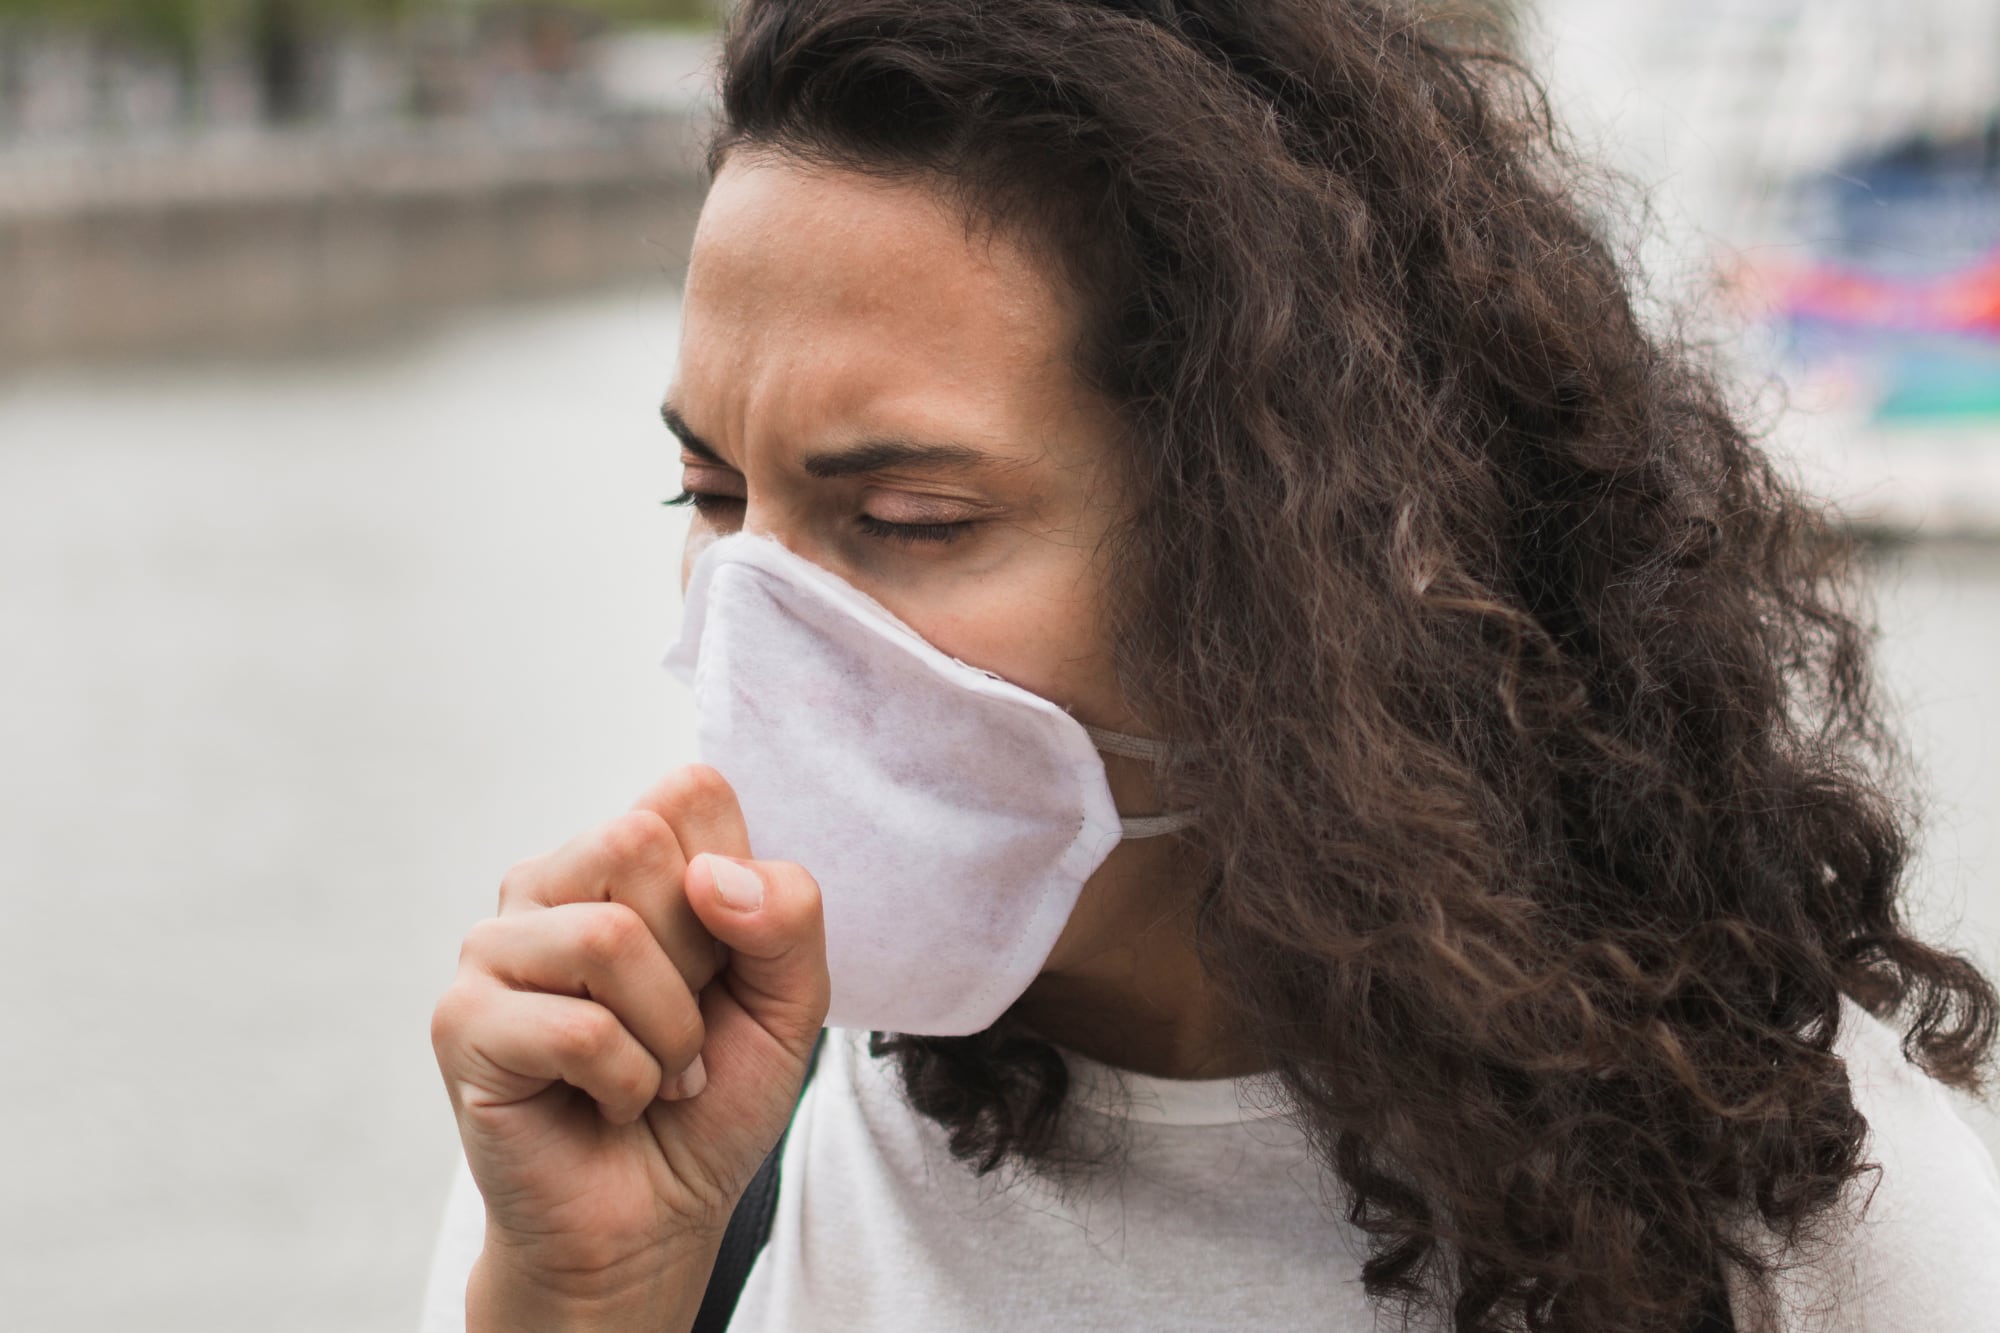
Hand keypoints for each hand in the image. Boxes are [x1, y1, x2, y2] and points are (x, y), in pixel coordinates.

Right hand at [430, 766, 829, 1329]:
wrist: (656, 1216)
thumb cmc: (711, 1096)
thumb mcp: (790, 997)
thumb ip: (788, 913)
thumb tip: (712, 877)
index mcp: (621, 858)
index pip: (691, 790)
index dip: (736, 881)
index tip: (723, 962)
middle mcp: (549, 884)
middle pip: (642, 841)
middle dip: (697, 957)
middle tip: (681, 1024)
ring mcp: (494, 948)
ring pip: (606, 935)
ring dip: (667, 1031)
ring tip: (656, 1071)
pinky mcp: (462, 1021)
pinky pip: (577, 1027)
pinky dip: (627, 1082)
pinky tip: (611, 1103)